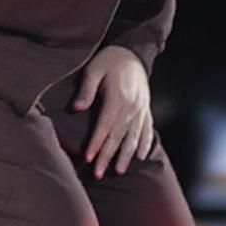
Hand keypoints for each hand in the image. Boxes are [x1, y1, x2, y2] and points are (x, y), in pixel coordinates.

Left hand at [73, 46, 154, 177]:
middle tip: (99, 173)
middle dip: (108, 156)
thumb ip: (86, 89)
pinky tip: (141, 156)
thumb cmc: (110, 60)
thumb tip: (77, 108)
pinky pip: (148, 129)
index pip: (105, 126)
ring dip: (126, 155)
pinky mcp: (146, 109)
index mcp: (118, 97)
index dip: (96, 143)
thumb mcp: (94, 69)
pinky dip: (145, 143)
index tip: (88, 158)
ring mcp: (141, 109)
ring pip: (134, 137)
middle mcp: (132, 106)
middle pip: (118, 136)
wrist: (133, 52)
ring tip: (119, 171)